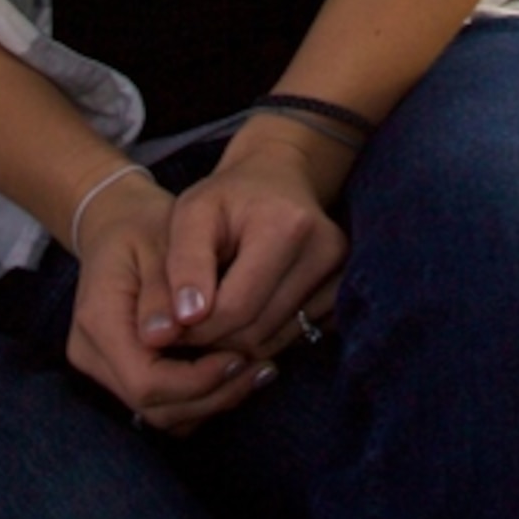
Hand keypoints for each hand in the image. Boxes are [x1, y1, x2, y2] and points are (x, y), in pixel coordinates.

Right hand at [63, 172, 274, 432]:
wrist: (119, 225)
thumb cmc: (147, 227)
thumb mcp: (161, 242)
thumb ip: (162, 291)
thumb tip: (166, 335)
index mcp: (97, 320)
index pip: (146, 381)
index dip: (198, 381)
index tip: (241, 356)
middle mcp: (91, 353)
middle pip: (156, 407)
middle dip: (213, 395)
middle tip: (263, 369)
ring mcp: (102, 368)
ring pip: (162, 414)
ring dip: (212, 401)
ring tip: (258, 371)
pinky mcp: (121, 373)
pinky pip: (164, 404)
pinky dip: (201, 397)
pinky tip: (236, 372)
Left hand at [152, 121, 349, 366]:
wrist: (278, 177)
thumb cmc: (228, 196)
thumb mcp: (192, 214)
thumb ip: (184, 264)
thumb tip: (183, 322)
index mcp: (286, 226)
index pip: (236, 307)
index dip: (197, 327)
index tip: (174, 323)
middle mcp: (325, 250)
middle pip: (258, 329)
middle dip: (215, 336)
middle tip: (188, 323)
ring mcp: (342, 272)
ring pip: (275, 341)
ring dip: (237, 340)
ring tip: (213, 313)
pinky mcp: (345, 291)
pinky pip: (294, 337)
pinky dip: (263, 335)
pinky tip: (245, 311)